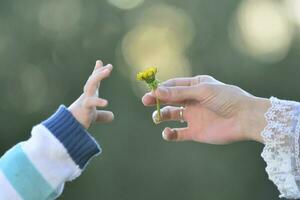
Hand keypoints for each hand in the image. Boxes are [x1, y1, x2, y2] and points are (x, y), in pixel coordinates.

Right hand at [68, 60, 113, 128]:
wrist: (68, 128)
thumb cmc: (79, 120)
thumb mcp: (93, 117)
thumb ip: (102, 115)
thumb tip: (112, 116)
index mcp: (89, 96)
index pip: (94, 82)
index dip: (99, 73)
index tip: (106, 64)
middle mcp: (87, 96)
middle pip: (92, 81)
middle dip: (99, 72)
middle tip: (109, 67)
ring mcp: (84, 100)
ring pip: (90, 85)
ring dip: (98, 76)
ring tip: (107, 71)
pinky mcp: (83, 109)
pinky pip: (90, 102)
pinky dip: (98, 102)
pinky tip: (106, 103)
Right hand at [142, 75, 269, 143]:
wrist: (245, 119)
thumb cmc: (227, 99)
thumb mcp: (202, 91)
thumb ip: (179, 93)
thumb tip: (156, 92)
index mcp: (196, 86)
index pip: (173, 85)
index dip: (160, 88)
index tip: (150, 91)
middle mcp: (192, 100)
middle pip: (169, 99)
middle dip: (157, 100)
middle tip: (146, 101)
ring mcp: (193, 116)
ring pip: (171, 115)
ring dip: (161, 115)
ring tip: (157, 117)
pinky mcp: (195, 132)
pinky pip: (178, 133)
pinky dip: (170, 134)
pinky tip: (168, 132)